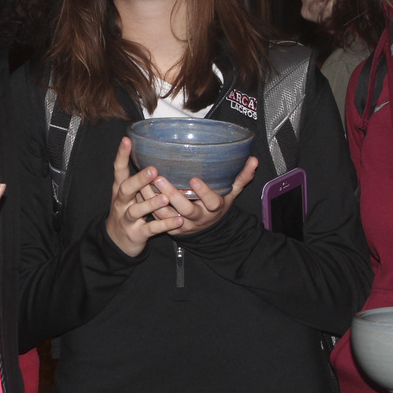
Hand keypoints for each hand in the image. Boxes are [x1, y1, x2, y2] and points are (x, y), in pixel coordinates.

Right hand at [105, 137, 185, 256]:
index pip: (119, 170)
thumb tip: (151, 155)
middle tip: (153, 170)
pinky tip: (178, 220)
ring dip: (151, 203)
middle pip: (126, 189)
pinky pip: (151, 229)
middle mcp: (121, 203)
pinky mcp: (136, 233)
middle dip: (139, 180)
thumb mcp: (127, 194)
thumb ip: (137, 180)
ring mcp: (127, 219)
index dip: (121, 155)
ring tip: (165, 198)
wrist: (115, 241)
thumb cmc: (125, 211)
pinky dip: (164, 225)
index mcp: (120, 190)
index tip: (127, 140)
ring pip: (137, 210)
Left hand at [141, 156, 257, 235]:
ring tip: (144, 184)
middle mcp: (199, 217)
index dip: (204, 192)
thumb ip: (241, 177)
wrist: (209, 233)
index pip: (211, 201)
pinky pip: (157, 218)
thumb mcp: (231, 194)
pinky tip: (139, 192)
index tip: (194, 179)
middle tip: (159, 179)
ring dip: (154, 201)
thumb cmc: (218, 206)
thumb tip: (253, 160)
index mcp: (215, 208)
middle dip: (172, 194)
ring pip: (167, 215)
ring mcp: (184, 224)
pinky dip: (148, 206)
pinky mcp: (171, 228)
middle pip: (185, 209)